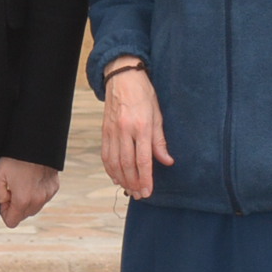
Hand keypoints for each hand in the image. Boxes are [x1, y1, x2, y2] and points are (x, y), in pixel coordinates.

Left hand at [0, 157, 60, 229]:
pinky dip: (37, 193)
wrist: (35, 144)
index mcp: (23, 200)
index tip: (5, 198)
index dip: (4, 212)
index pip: (12, 222)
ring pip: (34, 208)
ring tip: (22, 183)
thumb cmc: (14, 158)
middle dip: (16, 206)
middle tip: (12, 188)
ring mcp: (48, 195)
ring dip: (27, 200)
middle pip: (23, 215)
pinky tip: (32, 179)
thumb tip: (4, 202)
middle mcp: (38, 201)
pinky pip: (43, 198)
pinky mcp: (54, 187)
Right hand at [99, 63, 172, 198]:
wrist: (122, 77)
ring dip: (122, 180)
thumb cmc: (143, 94)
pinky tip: (116, 177)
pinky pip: (106, 155)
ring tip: (130, 190)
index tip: (148, 191)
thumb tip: (167, 161)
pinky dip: (110, 169)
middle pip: (127, 165)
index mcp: (141, 127)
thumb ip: (160, 141)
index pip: (143, 160)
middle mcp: (125, 131)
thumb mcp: (157, 115)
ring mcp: (112, 131)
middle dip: (134, 183)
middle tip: (140, 195)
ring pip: (114, 163)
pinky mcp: (104, 131)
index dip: (145, 178)